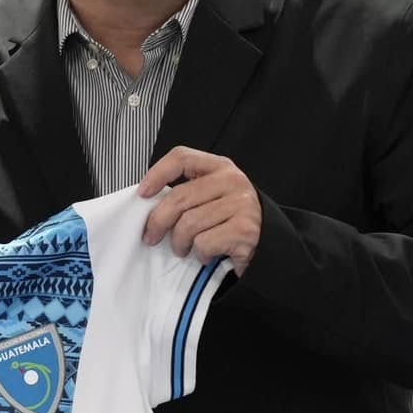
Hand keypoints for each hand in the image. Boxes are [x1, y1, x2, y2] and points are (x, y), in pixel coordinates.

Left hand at [138, 146, 262, 273]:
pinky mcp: (244, 230)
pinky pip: (203, 243)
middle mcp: (233, 181)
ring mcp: (241, 204)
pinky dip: (200, 254)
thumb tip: (148, 202)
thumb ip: (187, 193)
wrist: (271, 247)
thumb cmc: (232, 222)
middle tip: (152, 236)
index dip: (157, 174)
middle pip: (179, 197)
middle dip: (158, 221)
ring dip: (180, 243)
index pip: (182, 157)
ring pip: (188, 224)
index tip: (142, 193)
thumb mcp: (212, 198)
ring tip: (186, 248)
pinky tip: (208, 254)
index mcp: (220, 167)